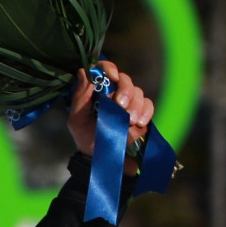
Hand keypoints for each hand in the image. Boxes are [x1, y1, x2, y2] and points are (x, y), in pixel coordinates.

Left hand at [67, 60, 152, 175]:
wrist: (103, 158)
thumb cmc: (86, 137)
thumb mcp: (77, 120)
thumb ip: (80, 97)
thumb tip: (83, 72)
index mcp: (97, 91)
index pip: (104, 70)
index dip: (109, 69)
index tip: (112, 78)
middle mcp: (114, 93)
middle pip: (125, 79)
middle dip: (125, 90)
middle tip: (121, 105)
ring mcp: (129, 102)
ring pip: (138, 92)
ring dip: (135, 105)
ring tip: (129, 121)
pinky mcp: (142, 112)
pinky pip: (148, 105)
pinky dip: (145, 112)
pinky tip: (139, 123)